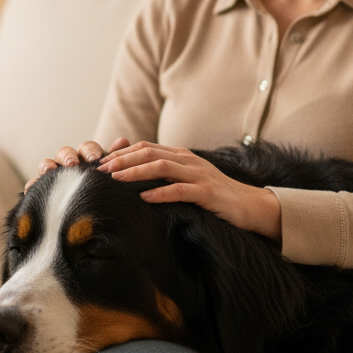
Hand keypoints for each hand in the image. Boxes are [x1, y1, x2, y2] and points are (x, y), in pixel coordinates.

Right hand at [24, 138, 131, 192]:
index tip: (95, 158)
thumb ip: (116, 161)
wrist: (93, 221)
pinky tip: (31, 190)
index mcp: (87, 159)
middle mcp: (69, 165)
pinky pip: (34, 184)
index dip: (90, 151)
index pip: (87, 148)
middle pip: (65, 153)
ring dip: (48, 165)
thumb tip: (123, 140)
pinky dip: (32, 185)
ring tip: (50, 171)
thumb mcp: (111, 177)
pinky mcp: (42, 189)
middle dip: (68, 156)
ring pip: (47, 164)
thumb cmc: (105, 193)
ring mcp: (54, 176)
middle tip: (73, 163)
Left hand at [96, 141, 282, 241]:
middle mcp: (188, 161)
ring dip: (136, 172)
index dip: (122, 153)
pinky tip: (145, 198)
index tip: (101, 162)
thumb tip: (134, 174)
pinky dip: (161, 193)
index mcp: (181, 155)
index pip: (146, 147)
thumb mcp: (188, 179)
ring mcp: (199, 175)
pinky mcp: (208, 193)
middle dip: (123, 160)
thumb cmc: (215, 195)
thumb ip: (165, 174)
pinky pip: (181, 190)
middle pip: (150, 153)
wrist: (251, 205)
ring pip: (162, 167)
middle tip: (101, 169)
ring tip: (116, 179)